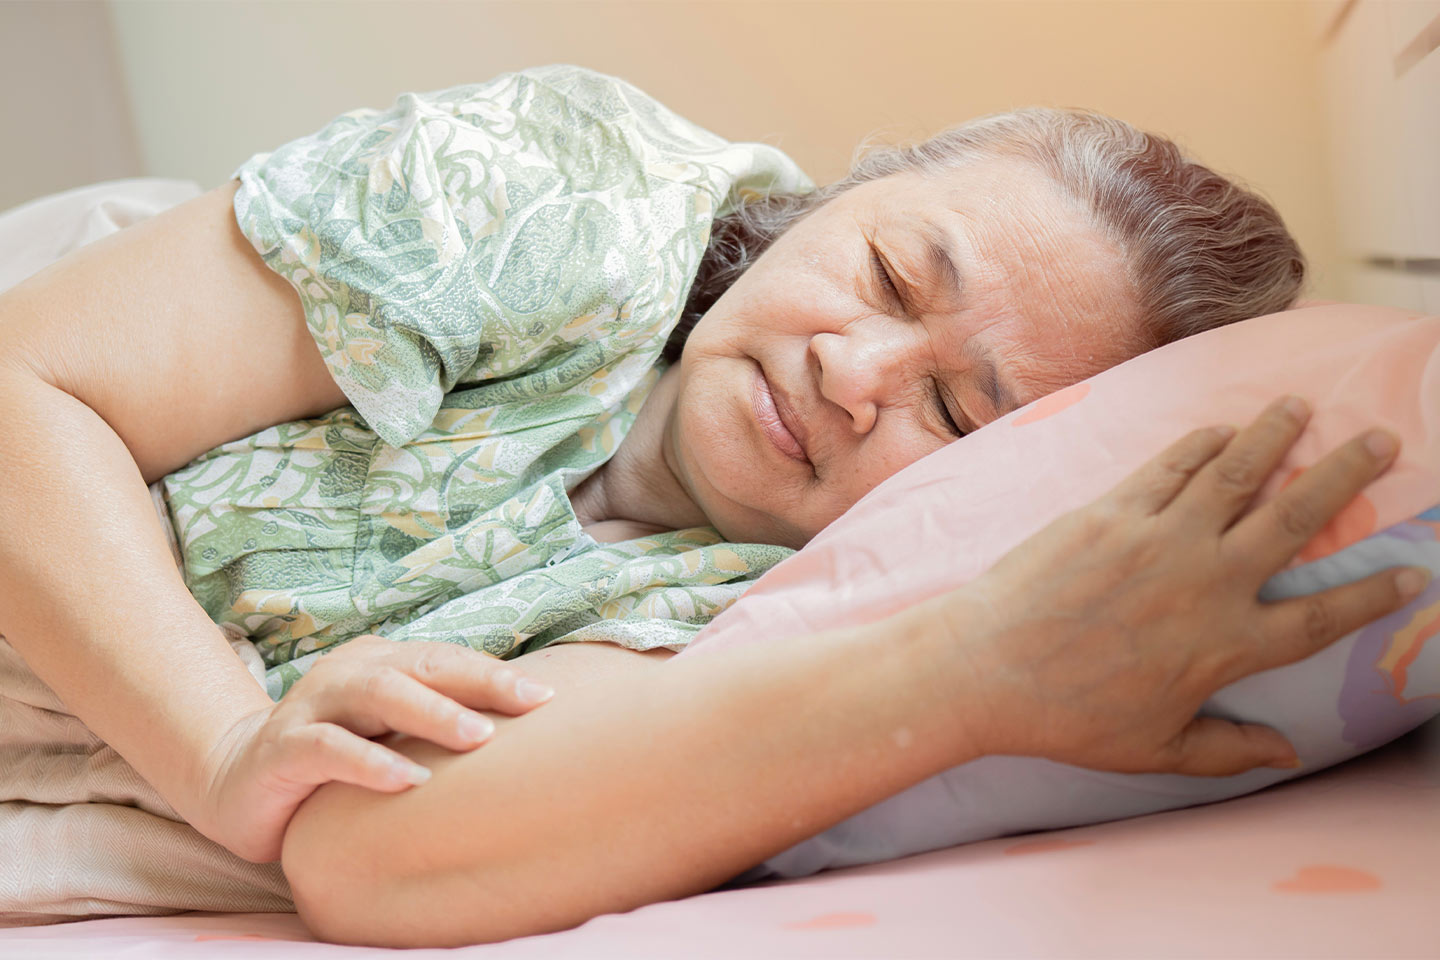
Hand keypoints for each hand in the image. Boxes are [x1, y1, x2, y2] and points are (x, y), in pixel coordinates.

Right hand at [192, 635, 554, 862]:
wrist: (238, 781)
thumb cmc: (338, 757)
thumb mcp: (392, 732)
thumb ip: (439, 721)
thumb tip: (523, 726)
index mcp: (382, 662)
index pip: (447, 660)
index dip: (497, 674)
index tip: (549, 696)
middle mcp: (349, 673)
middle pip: (422, 665)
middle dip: (480, 682)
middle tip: (530, 702)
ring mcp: (313, 706)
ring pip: (378, 694)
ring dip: (433, 713)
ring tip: (480, 737)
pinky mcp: (283, 749)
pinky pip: (330, 749)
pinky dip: (370, 762)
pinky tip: (408, 780)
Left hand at [945, 395, 1429, 776]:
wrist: (986, 670)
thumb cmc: (1069, 719)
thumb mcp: (1157, 749)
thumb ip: (1229, 749)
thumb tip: (1289, 754)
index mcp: (1227, 646)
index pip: (1322, 618)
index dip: (1373, 596)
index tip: (1413, 573)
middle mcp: (1206, 583)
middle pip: (1295, 519)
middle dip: (1344, 475)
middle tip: (1381, 441)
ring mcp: (1159, 539)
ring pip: (1235, 473)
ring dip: (1274, 435)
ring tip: (1301, 405)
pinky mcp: (1111, 511)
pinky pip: (1169, 466)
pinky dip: (1201, 444)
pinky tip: (1222, 429)